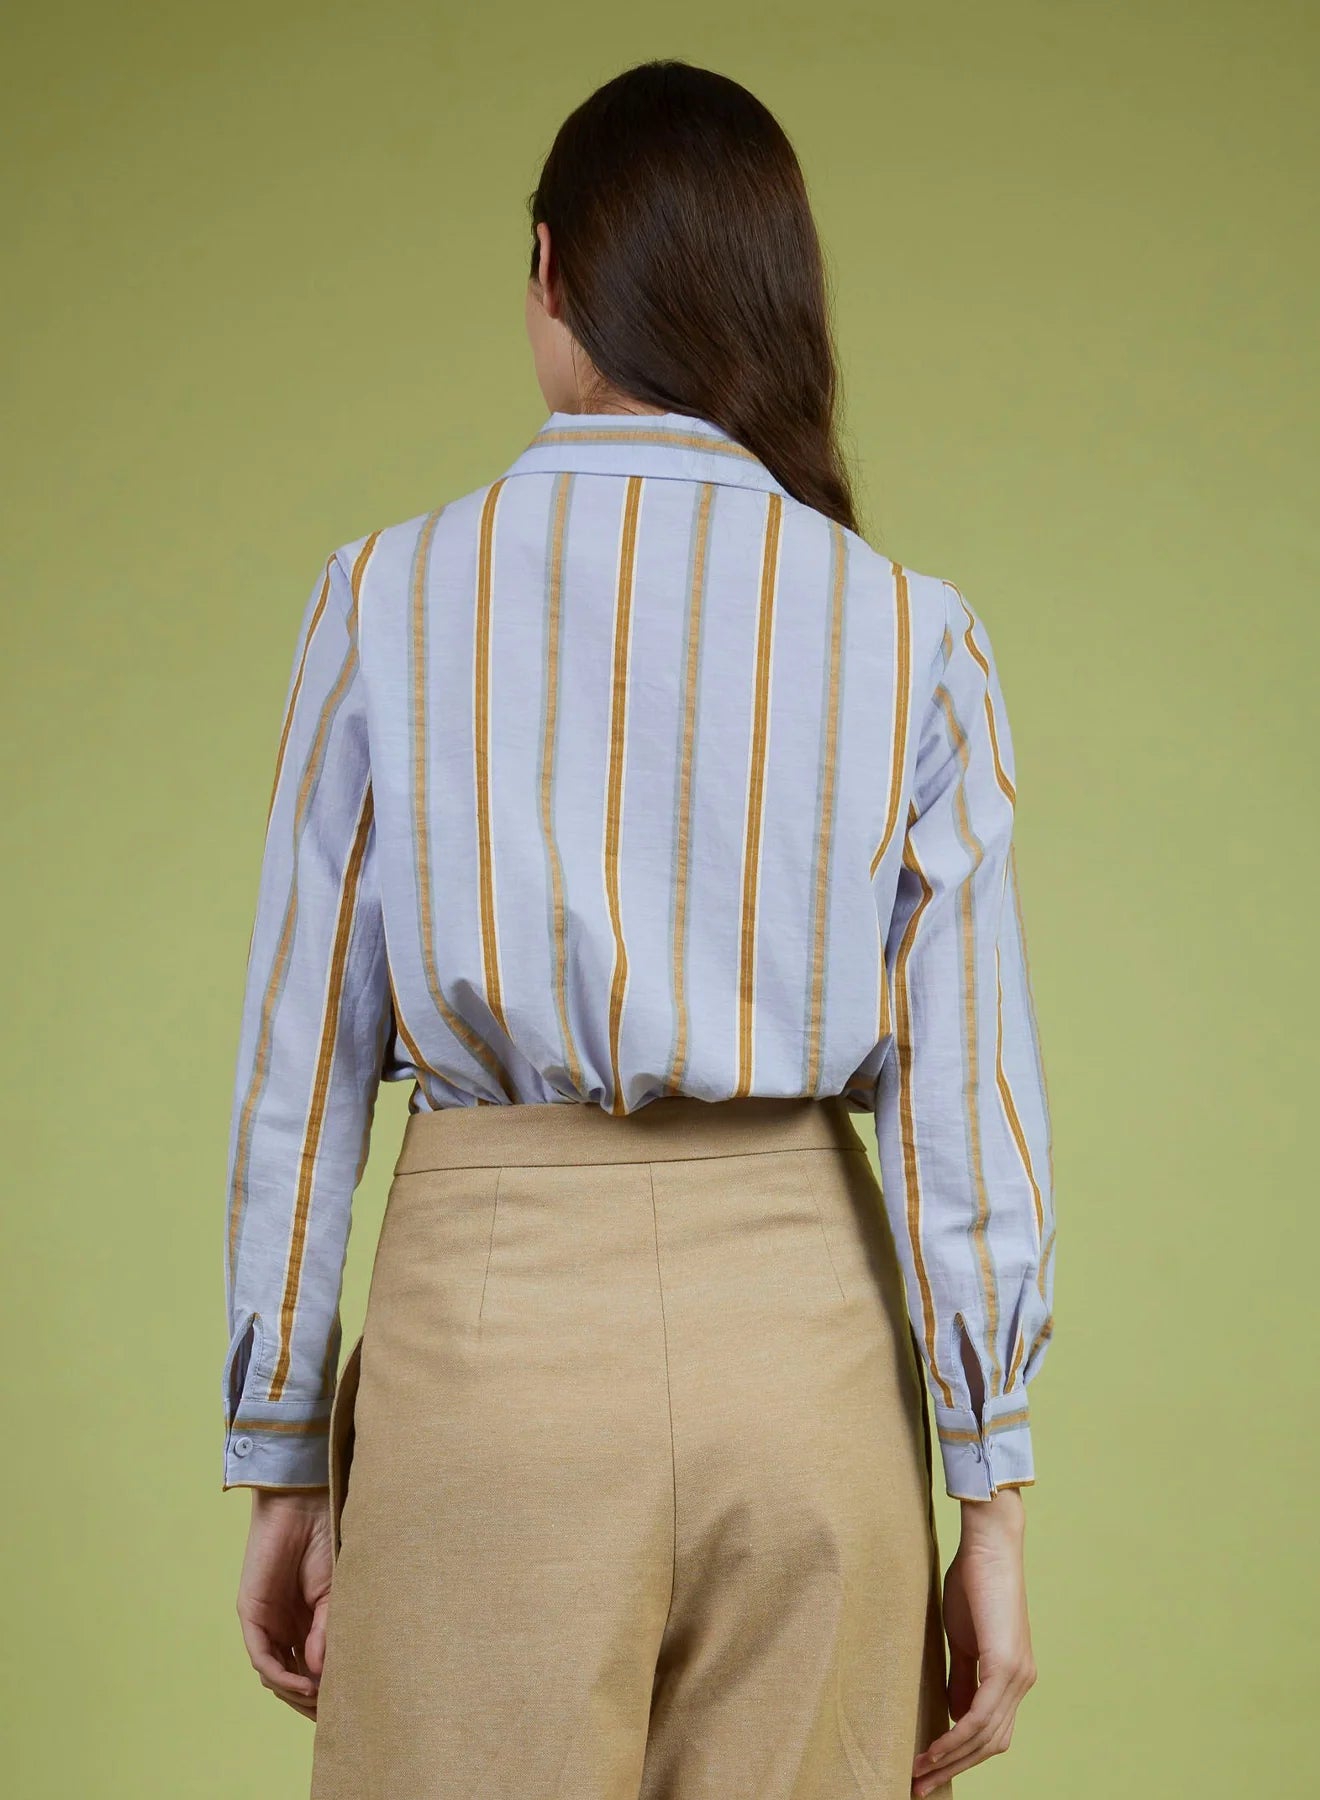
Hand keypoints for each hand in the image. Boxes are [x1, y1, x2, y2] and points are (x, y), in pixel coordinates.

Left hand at [235, 1488, 333, 1720]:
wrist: (304, 1506)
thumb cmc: (324, 1542)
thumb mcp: (335, 1595)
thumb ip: (325, 1633)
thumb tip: (319, 1675)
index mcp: (304, 1623)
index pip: (308, 1670)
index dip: (322, 1693)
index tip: (343, 1709)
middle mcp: (283, 1627)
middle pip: (289, 1678)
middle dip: (308, 1700)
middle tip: (330, 1713)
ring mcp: (266, 1623)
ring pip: (274, 1674)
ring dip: (295, 1692)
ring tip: (319, 1700)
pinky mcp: (251, 1614)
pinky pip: (261, 1656)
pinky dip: (280, 1675)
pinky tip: (301, 1684)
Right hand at [911, 1488, 1036, 1794]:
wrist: (987, 1545)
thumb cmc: (972, 1582)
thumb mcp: (963, 1638)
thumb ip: (962, 1677)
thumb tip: (955, 1716)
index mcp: (1013, 1675)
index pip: (991, 1731)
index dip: (961, 1755)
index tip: (928, 1768)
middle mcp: (1022, 1681)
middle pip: (992, 1744)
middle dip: (954, 1768)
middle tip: (919, 1785)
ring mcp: (1018, 1676)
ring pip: (986, 1738)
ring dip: (950, 1760)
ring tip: (919, 1773)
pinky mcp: (1006, 1666)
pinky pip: (980, 1718)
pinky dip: (956, 1739)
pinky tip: (935, 1750)